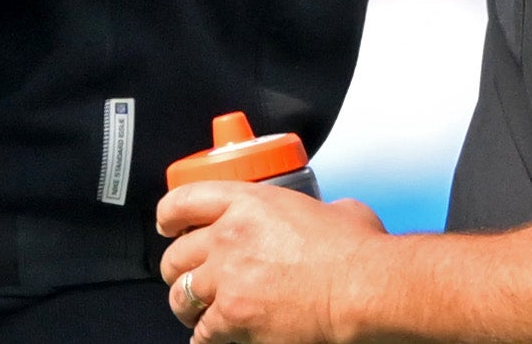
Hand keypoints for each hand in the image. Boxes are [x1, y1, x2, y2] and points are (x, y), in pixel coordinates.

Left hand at [157, 182, 387, 343]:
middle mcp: (227, 237)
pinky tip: (209, 337)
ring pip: (182, 294)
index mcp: (246, 203)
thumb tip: (332, 216)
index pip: (184, 202)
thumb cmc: (357, 252)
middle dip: (176, 268)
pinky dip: (204, 336)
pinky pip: (205, 330)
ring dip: (186, 303)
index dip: (170, 216)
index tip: (168, 226)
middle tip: (184, 276)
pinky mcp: (236, 316)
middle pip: (177, 254)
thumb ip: (317, 209)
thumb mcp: (334, 209)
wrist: (363, 288)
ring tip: (192, 310)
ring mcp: (228, 278)